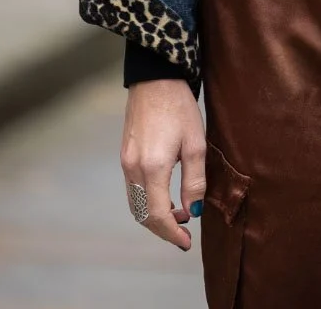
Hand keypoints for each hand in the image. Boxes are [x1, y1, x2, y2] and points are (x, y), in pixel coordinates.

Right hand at [120, 81, 206, 249]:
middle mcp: (133, 168)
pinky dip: (148, 200)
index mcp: (152, 167)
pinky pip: (133, 189)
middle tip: (185, 231)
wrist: (155, 77)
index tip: (186, 243)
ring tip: (180, 213)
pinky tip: (166, 195)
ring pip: (136, 203)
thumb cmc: (179, 106)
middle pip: (143, 214)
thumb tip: (194, 211)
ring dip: (155, 215)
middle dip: (163, 228)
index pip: (157, 215)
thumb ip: (195, 180)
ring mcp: (125, 161)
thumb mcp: (195, 142)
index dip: (171, 233)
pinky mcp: (125, 154)